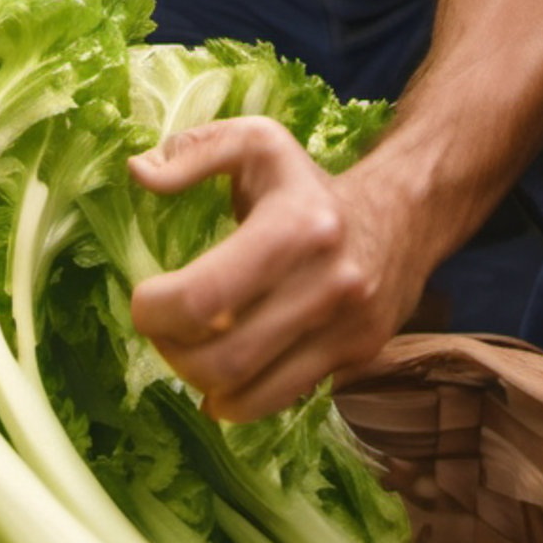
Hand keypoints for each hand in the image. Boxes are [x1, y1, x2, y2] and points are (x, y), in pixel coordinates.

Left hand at [124, 117, 422, 420]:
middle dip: (172, 352)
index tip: (144, 300)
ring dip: (200, 382)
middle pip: (224, 357)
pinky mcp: (357, 357)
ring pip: (250, 391)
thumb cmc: (308, 182)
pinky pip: (283, 399)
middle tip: (160, 330)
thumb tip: (139, 172)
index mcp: (295, 226)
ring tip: (186, 352)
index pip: (207, 297)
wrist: (402, 215)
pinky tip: (220, 383)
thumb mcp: (255, 141)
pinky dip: (239, 401)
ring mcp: (347, 328)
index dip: (157, 310)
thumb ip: (192, 151)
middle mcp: (327, 284)